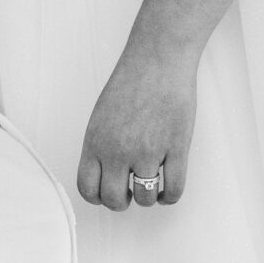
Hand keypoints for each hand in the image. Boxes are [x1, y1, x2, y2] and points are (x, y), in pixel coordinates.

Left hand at [75, 44, 197, 211]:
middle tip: (129, 191)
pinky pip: (174, 190)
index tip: (107, 192)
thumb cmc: (131, 83)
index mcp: (96, 142)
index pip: (88, 189)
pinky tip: (167, 189)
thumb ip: (100, 146)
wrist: (158, 61)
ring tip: (150, 184)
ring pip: (146, 198)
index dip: (98, 197)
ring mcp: (148, 151)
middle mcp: (119, 151)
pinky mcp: (176, 149)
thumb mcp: (101, 116)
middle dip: (122, 201)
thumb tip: (104, 175)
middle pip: (114, 200)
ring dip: (148, 197)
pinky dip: (170, 197)